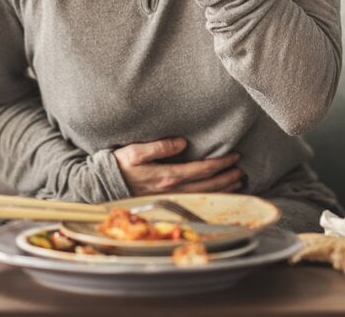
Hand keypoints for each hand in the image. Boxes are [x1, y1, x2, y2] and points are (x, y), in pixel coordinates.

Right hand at [113, 137, 243, 195]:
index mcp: (167, 176)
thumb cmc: (118, 166)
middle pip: (208, 186)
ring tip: (238, 182)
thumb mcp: (135, 151)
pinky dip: (211, 198)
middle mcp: (172, 190)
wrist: (102, 187)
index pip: (202, 170)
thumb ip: (159, 146)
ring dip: (223, 190)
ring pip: (204, 196)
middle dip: (228, 178)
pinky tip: (219, 194)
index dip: (221, 164)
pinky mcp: (167, 203)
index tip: (235, 156)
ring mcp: (170, 199)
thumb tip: (183, 142)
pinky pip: (196, 202)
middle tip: (242, 170)